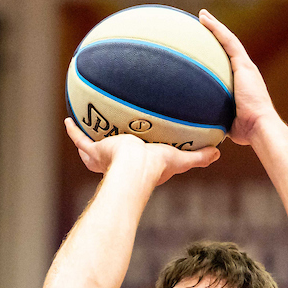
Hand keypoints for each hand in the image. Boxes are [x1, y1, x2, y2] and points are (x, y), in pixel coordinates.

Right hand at [64, 117, 219, 185]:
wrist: (135, 168)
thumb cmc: (157, 167)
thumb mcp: (180, 159)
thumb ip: (199, 157)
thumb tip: (219, 152)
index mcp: (139, 165)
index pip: (137, 160)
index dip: (138, 155)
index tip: (140, 148)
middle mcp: (120, 162)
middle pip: (113, 155)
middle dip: (109, 148)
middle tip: (110, 137)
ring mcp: (105, 157)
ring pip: (93, 149)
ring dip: (89, 142)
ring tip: (86, 127)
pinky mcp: (95, 150)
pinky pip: (80, 139)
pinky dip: (73, 131)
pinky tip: (68, 119)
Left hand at [199, 9, 279, 145]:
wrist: (260, 127)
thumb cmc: (247, 132)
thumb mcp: (228, 122)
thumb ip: (217, 118)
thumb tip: (202, 125)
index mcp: (244, 84)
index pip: (231, 64)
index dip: (220, 53)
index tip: (208, 47)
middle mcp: (247, 72)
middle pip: (230, 48)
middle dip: (218, 35)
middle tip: (204, 24)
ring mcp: (246, 67)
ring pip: (229, 41)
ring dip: (215, 26)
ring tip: (202, 16)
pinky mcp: (244, 65)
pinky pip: (228, 42)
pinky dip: (217, 30)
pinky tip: (205, 20)